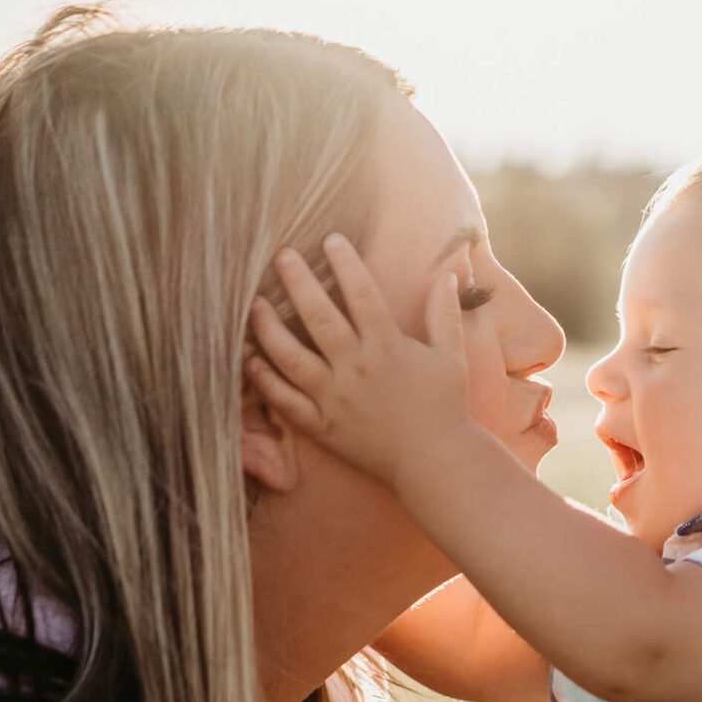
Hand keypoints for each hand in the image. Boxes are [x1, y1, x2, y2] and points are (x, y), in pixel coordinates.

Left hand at [245, 232, 472, 490]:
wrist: (435, 461)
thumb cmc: (446, 406)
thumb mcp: (451, 356)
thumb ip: (444, 314)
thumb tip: (449, 275)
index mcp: (388, 348)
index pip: (362, 295)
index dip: (345, 264)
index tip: (330, 239)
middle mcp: (357, 369)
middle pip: (319, 318)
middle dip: (298, 282)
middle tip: (280, 255)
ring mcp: (335, 399)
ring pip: (291, 357)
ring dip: (268, 328)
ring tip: (253, 304)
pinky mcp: (322, 426)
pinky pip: (285, 400)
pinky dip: (264, 379)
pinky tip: (250, 358)